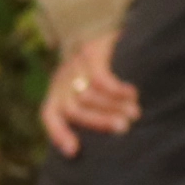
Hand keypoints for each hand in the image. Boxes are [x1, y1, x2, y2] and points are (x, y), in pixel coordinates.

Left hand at [39, 34, 142, 155]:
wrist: (119, 33)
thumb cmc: (112, 72)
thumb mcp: (95, 93)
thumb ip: (90, 113)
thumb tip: (89, 148)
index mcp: (58, 91)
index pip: (50, 114)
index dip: (59, 134)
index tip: (75, 151)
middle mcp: (62, 77)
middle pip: (73, 108)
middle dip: (99, 121)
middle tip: (123, 128)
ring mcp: (75, 63)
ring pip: (87, 94)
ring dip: (113, 106)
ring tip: (134, 113)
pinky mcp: (91, 50)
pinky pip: (100, 77)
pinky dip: (117, 90)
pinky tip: (133, 93)